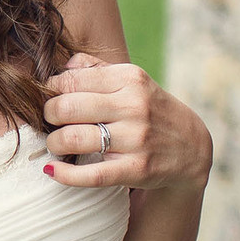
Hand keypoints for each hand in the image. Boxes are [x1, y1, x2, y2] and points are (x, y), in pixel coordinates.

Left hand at [41, 54, 212, 195]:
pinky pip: (90, 175)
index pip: (71, 79)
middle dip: (48, 115)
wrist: (191, 148)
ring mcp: (136, 138)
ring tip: (56, 143)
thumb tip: (62, 65)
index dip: (50, 90)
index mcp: (130, 78)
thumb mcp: (132, 81)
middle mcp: (134, 106)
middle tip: (50, 122)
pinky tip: (52, 169)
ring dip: (54, 142)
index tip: (48, 98)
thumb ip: (96, 68)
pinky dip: (64, 174)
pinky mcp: (137, 169)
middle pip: (67, 107)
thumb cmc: (150, 110)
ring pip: (73, 139)